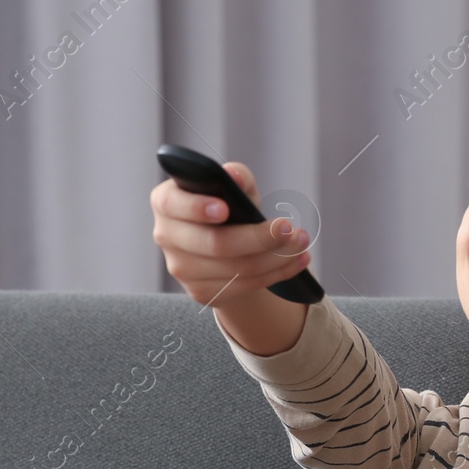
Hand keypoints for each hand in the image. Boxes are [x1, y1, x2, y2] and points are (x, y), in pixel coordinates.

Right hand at [150, 161, 311, 307]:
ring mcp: (181, 268)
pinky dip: (278, 272)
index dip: (197, 208)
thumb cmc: (228, 207)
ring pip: (237, 268)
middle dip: (259, 237)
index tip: (225, 209)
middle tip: (290, 228)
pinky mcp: (201, 292)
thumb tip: (234, 177)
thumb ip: (235, 176)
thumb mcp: (231, 187)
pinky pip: (246, 285)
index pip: (173, 205)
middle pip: (215, 244)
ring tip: (302, 242)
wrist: (227, 245)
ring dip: (277, 256)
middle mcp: (166, 236)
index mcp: (166, 202)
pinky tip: (298, 261)